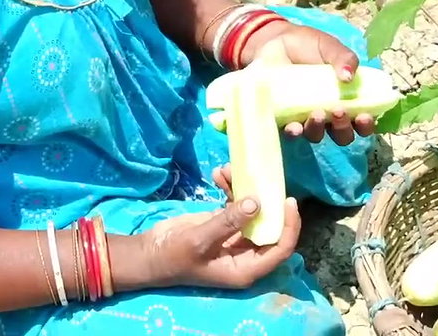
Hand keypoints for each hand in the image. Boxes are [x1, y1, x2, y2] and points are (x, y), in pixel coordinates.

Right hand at [136, 178, 301, 290]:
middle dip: (266, 200)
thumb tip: (257, 203)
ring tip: (228, 169)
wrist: (149, 253)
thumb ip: (228, 222)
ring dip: (244, 189)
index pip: (280, 248)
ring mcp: (234, 238)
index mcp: (246, 268)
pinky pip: (235, 205)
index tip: (287, 201)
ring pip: (252, 211)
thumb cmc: (173, 256)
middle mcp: (245, 254)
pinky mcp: (222, 224)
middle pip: (270, 227)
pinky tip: (219, 174)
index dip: (289, 227)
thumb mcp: (200, 240)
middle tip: (261, 176)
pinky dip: (230, 189)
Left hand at [239, 21, 376, 145]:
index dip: (366, 124)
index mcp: (346, 99)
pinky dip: (294, 132)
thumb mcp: (330, 47)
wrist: (275, 41)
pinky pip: (290, 132)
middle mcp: (328, 114)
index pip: (361, 121)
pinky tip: (295, 126)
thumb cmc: (308, 46)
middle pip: (341, 134)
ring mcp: (305, 118)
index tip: (364, 116)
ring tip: (316, 113)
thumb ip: (344, 58)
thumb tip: (349, 76)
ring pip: (316, 135)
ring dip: (319, 129)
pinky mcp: (283, 118)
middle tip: (339, 111)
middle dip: (343, 128)